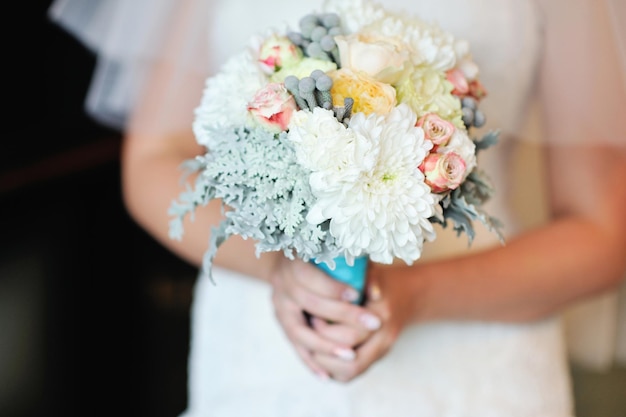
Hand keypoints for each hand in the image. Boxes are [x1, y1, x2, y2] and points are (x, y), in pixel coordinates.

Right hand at [269, 257, 381, 378]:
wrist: (290, 261)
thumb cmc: (323, 256)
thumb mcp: (337, 254)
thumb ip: (356, 268)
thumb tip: (376, 293)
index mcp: (293, 263)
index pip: (311, 278)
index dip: (334, 288)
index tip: (359, 295)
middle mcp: (282, 285)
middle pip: (311, 305)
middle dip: (343, 316)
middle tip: (374, 324)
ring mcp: (279, 307)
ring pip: (299, 332)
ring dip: (326, 346)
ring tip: (351, 355)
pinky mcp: (282, 323)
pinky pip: (295, 346)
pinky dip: (310, 362)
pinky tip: (326, 376)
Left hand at [310, 264, 417, 381]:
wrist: (407, 296)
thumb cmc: (381, 280)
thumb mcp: (373, 273)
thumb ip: (366, 278)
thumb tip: (360, 291)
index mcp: (383, 315)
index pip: (351, 334)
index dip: (326, 329)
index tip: (312, 316)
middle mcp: (384, 339)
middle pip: (350, 359)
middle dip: (323, 348)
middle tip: (309, 331)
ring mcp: (380, 352)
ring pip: (349, 372)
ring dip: (326, 364)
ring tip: (310, 344)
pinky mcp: (373, 360)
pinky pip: (348, 375)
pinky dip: (331, 369)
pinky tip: (318, 354)